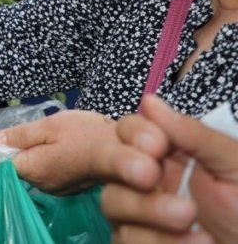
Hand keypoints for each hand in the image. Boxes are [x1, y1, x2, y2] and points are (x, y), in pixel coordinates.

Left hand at [0, 109, 117, 193]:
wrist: (126, 148)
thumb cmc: (86, 133)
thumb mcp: (49, 126)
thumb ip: (20, 134)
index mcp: (34, 171)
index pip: (6, 160)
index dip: (11, 144)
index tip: (26, 133)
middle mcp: (43, 186)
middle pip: (22, 164)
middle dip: (29, 147)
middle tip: (49, 133)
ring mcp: (58, 189)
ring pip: (38, 167)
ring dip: (43, 153)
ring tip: (63, 140)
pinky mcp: (70, 188)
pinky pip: (52, 172)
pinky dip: (56, 159)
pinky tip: (70, 149)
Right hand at [95, 96, 237, 243]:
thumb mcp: (234, 166)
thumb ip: (193, 135)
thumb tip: (150, 99)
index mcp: (172, 156)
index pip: (130, 130)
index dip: (134, 133)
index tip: (157, 145)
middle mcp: (149, 182)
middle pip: (105, 161)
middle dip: (121, 164)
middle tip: (148, 176)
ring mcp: (139, 217)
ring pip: (112, 201)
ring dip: (149, 209)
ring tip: (188, 218)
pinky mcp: (138, 243)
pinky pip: (124, 238)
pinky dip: (156, 241)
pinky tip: (194, 241)